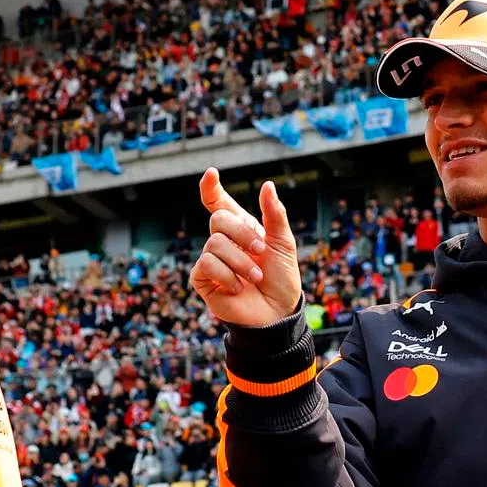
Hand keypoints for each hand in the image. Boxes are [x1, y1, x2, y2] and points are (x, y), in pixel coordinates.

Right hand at [189, 167, 302, 325]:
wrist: (277, 313)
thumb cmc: (281, 279)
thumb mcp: (283, 243)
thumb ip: (274, 215)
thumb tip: (267, 185)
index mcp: (241, 229)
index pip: (219, 204)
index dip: (211, 189)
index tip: (211, 174)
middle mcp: (223, 242)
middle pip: (218, 219)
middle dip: (243, 234)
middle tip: (260, 251)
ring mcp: (211, 261)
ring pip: (214, 244)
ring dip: (240, 261)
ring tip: (255, 277)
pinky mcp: (203, 280)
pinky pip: (207, 265)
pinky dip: (227, 275)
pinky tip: (238, 288)